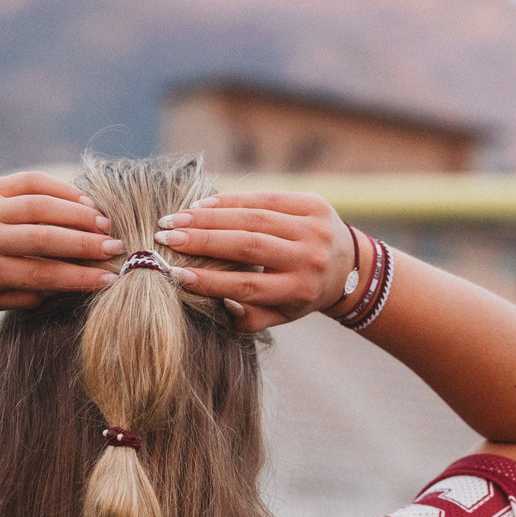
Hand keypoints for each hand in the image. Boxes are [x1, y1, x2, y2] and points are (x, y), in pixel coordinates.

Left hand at [0, 171, 121, 309]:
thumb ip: (25, 297)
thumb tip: (67, 287)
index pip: (41, 274)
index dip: (77, 277)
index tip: (107, 280)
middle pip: (44, 238)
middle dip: (84, 244)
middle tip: (115, 248)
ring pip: (40, 206)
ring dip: (78, 213)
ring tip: (105, 224)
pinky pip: (30, 182)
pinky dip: (60, 188)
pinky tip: (83, 199)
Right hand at [153, 191, 354, 331]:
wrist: (349, 267)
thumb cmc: (301, 296)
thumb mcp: (281, 316)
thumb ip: (251, 318)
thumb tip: (221, 304)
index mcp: (298, 291)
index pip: (247, 285)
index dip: (211, 281)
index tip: (176, 275)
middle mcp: (308, 258)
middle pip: (248, 246)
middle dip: (202, 241)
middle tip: (166, 238)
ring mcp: (312, 227)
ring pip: (253, 218)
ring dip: (209, 217)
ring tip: (176, 219)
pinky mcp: (312, 203)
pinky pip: (265, 198)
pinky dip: (231, 200)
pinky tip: (202, 204)